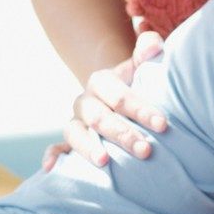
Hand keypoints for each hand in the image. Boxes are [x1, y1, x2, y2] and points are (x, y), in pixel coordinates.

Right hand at [44, 30, 168, 171]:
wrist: (116, 96)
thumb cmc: (136, 84)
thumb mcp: (141, 66)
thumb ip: (148, 50)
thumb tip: (153, 45)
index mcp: (102, 82)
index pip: (120, 96)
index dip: (141, 110)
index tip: (163, 125)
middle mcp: (85, 101)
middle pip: (100, 118)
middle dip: (123, 134)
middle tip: (146, 151)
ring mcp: (75, 121)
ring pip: (75, 133)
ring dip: (88, 148)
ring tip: (104, 162)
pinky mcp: (69, 140)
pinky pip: (56, 147)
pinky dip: (52, 156)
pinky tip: (51, 169)